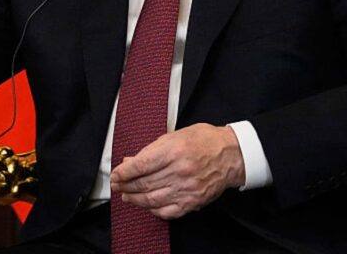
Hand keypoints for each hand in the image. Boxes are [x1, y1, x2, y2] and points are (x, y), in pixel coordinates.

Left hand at [110, 123, 244, 219]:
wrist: (232, 154)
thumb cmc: (204, 141)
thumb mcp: (174, 136)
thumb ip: (151, 150)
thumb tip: (130, 161)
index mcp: (174, 151)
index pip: (141, 165)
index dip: (124, 172)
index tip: (115, 174)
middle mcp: (180, 171)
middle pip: (144, 183)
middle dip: (126, 186)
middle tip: (117, 185)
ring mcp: (187, 188)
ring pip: (153, 199)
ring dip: (136, 199)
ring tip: (127, 196)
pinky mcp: (194, 201)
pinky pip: (168, 211)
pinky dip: (154, 210)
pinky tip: (147, 205)